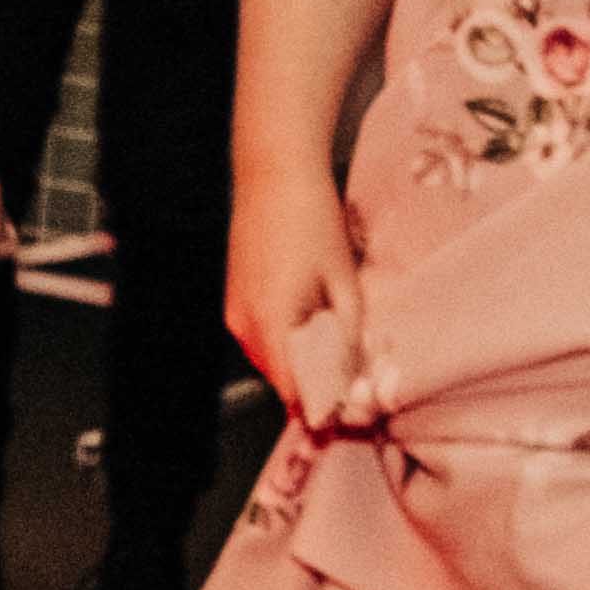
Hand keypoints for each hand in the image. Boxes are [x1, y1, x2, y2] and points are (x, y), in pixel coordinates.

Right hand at [228, 164, 363, 428]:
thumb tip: (355, 375)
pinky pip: (260, 337)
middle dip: (312, 389)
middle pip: (280, 378)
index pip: (293, 390)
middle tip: (351, 390)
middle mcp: (244, 325)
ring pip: (270, 358)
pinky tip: (312, 326)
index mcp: (271, 324)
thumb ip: (347, 334)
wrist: (273, 172)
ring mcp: (234, 311)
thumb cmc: (312, 220)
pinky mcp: (234, 296)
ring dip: (298, 365)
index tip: (348, 418)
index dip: (321, 409)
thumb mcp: (342, 281)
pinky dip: (285, 343)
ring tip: (336, 357)